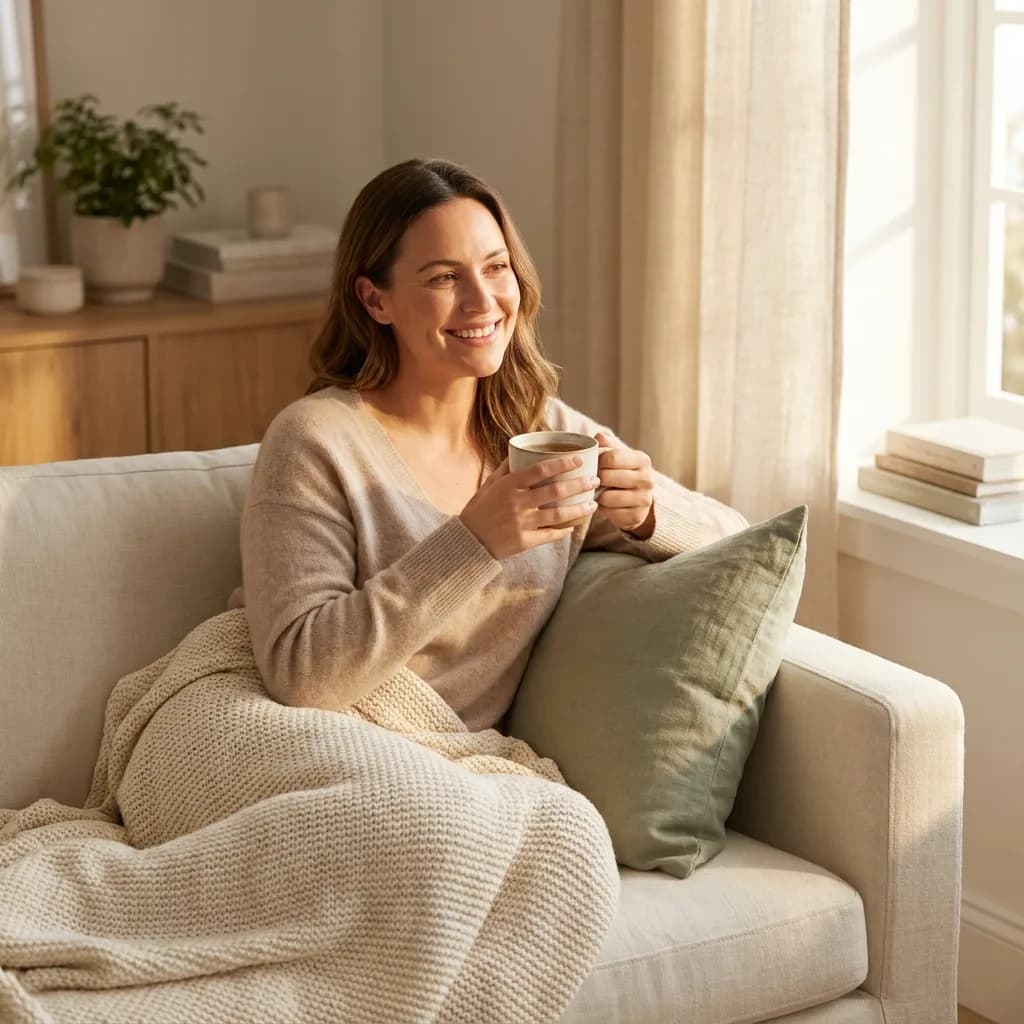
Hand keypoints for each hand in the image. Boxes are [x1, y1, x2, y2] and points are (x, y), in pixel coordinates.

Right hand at [459, 455, 600, 559]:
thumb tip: (520, 449)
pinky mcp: (524, 541)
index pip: (541, 470)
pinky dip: (564, 530)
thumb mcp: (489, 484)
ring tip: (593, 504)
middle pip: (556, 491)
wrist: (468, 541)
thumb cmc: (479, 509)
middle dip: (580, 484)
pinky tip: (574, 525)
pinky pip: (550, 534)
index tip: (579, 460)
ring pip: (559, 514)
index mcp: (509, 485)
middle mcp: (517, 503)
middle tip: (595, 481)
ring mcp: (522, 523)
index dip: (562, 463)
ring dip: (580, 509)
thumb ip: (506, 468)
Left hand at [594, 432, 655, 536]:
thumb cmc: (622, 472)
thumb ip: (608, 445)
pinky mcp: (637, 516)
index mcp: (642, 460)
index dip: (598, 461)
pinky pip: (611, 514)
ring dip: (598, 496)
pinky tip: (604, 505)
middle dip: (596, 478)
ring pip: (608, 497)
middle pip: (609, 477)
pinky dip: (603, 510)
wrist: (638, 499)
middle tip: (591, 480)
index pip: (613, 457)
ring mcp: (644, 499)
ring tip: (597, 492)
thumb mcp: (618, 456)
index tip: (594, 464)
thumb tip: (598, 437)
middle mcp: (647, 479)